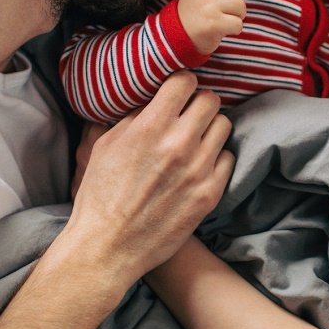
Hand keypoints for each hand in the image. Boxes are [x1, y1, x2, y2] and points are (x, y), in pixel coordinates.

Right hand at [64, 72, 234, 291]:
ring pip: (223, 126)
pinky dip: (216, 156)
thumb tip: (153, 100)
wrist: (109, 246)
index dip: (181, 83)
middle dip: (198, 102)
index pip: (184, 81)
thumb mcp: (105, 146)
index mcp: (150, 127)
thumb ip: (133, 118)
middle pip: (210, 100)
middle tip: (189, 112)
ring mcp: (199, 169)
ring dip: (210, 127)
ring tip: (196, 137)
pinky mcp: (210, 193)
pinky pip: (228, 157)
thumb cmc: (100, 196)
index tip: (178, 90)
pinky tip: (200, 163)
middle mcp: (179, 144)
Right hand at [177, 0, 246, 54]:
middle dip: (235, 6)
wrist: (177, 37)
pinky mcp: (214, 24)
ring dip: (238, 16)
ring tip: (226, 21)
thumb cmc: (194, 16)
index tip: (221, 1)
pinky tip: (224, 31)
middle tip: (223, 15)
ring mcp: (210, 8)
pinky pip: (238, 23)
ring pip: (240, 5)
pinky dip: (235, 30)